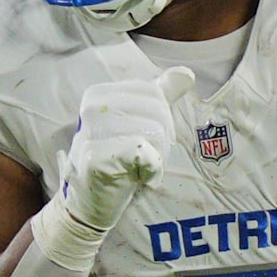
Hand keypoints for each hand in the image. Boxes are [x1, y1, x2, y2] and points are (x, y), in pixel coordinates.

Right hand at [59, 67, 194, 231]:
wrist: (90, 203)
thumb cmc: (117, 162)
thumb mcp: (139, 123)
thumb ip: (161, 96)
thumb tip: (186, 73)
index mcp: (99, 94)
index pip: (155, 95)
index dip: (161, 122)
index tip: (143, 141)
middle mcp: (92, 108)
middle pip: (157, 112)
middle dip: (161, 140)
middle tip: (142, 159)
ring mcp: (91, 131)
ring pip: (155, 132)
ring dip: (156, 158)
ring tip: (136, 168)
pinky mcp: (96, 157)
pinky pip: (146, 153)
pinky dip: (151, 170)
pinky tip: (134, 177)